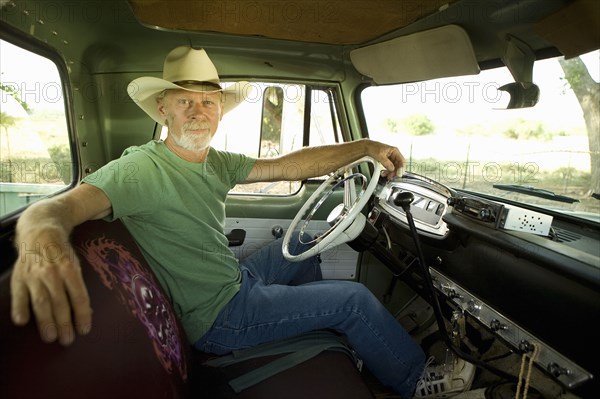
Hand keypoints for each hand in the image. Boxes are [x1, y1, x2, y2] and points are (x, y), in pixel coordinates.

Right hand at [11, 226, 91, 345]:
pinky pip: (18, 296)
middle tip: (67, 340)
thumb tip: (86, 311)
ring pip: (41, 303)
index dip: (82, 315)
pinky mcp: (19, 277)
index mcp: (70, 269)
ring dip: (45, 322)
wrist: (40, 233)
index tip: (84, 330)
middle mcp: (52, 273)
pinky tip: (22, 322)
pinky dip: (19, 309)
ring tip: (50, 338)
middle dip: (64, 324)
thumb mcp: (75, 264)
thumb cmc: (61, 253)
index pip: (79, 296)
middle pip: (60, 303)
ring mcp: (34, 275)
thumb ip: (77, 286)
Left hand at [365, 140, 404, 177]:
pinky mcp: (387, 161)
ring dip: (391, 172)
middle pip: (398, 165)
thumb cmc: (373, 147)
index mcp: (394, 151)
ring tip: (386, 175)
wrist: (367, 147)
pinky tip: (384, 173)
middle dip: (395, 172)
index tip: (398, 174)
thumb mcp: (380, 156)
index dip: (401, 168)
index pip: (402, 161)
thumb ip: (386, 163)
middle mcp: (394, 154)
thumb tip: (392, 168)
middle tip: (390, 176)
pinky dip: (387, 171)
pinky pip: (390, 168)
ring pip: (394, 168)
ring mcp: (391, 158)